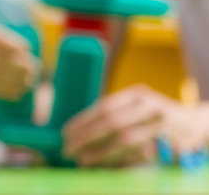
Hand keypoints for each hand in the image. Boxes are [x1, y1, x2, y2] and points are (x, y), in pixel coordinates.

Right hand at [0, 24, 36, 99]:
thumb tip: (21, 48)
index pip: (0, 40)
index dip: (16, 46)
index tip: (26, 50)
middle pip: (2, 59)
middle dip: (21, 65)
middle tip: (32, 68)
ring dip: (17, 80)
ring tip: (28, 82)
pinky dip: (6, 91)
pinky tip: (16, 93)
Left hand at [62, 84, 208, 166]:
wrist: (196, 124)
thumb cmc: (157, 116)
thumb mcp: (137, 107)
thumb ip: (114, 114)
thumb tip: (76, 132)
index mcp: (138, 95)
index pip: (105, 107)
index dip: (82, 121)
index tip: (65, 134)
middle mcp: (151, 107)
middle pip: (112, 122)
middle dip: (86, 137)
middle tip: (68, 149)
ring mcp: (162, 126)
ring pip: (126, 140)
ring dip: (101, 152)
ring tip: (82, 161)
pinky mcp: (171, 145)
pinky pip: (141, 155)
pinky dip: (120, 162)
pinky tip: (105, 167)